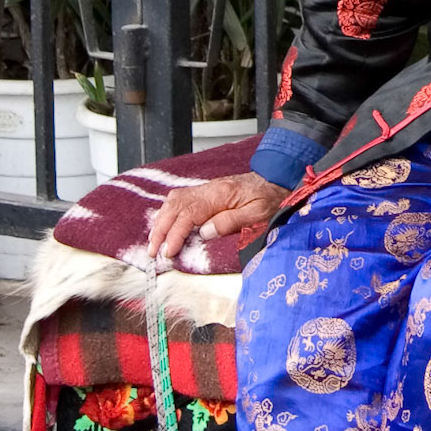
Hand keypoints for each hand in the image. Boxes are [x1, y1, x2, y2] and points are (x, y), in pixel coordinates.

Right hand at [146, 171, 286, 263]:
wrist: (276, 179)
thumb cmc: (270, 197)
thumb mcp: (258, 213)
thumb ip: (231, 221)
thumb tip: (205, 232)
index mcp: (219, 194)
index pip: (188, 214)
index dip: (175, 234)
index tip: (169, 251)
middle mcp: (208, 189)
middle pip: (174, 206)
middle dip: (160, 229)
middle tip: (153, 251)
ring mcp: (205, 189)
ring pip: (174, 202)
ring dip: (161, 221)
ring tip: (154, 242)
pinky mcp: (206, 192)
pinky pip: (180, 200)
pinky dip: (168, 213)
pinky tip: (164, 225)